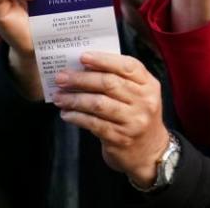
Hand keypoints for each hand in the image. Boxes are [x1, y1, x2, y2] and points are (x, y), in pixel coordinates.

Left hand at [53, 52, 169, 187]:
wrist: (150, 152)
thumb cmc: (138, 117)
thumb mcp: (139, 96)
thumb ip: (121, 81)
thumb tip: (84, 68)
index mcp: (150, 85)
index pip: (128, 66)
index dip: (104, 60)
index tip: (83, 57)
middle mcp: (144, 101)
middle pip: (109, 83)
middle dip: (82, 79)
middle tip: (61, 77)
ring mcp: (133, 121)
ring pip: (98, 103)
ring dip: (74, 99)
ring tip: (58, 96)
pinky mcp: (120, 138)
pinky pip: (93, 123)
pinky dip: (76, 117)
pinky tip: (66, 114)